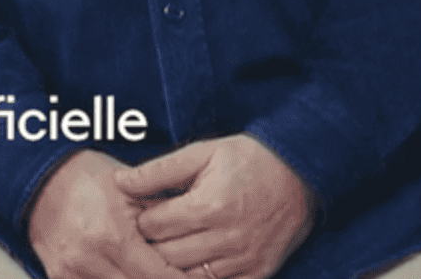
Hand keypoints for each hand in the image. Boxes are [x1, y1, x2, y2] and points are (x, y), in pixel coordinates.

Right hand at [28, 150, 192, 278]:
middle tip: (179, 274)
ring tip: (152, 269)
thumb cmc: (91, 179)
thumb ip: (165, 220)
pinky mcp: (59, 278)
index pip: (160, 277)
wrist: (42, 177)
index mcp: (112, 236)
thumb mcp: (133, 192)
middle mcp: (89, 260)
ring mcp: (71, 272)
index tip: (197, 277)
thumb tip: (199, 243)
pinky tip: (128, 272)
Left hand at [115, 136, 316, 278]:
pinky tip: (191, 264)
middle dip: (150, 246)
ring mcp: (244, 259)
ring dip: (171, 266)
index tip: (140, 213)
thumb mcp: (202, 153)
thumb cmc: (248, 159)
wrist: (302, 172)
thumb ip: (158, 171)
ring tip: (167, 248)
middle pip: (165, 257)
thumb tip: (119, 183)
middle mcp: (226, 238)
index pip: (153, 226)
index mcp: (208, 206)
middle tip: (148, 235)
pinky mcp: (259, 272)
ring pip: (187, 277)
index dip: (140, 219)